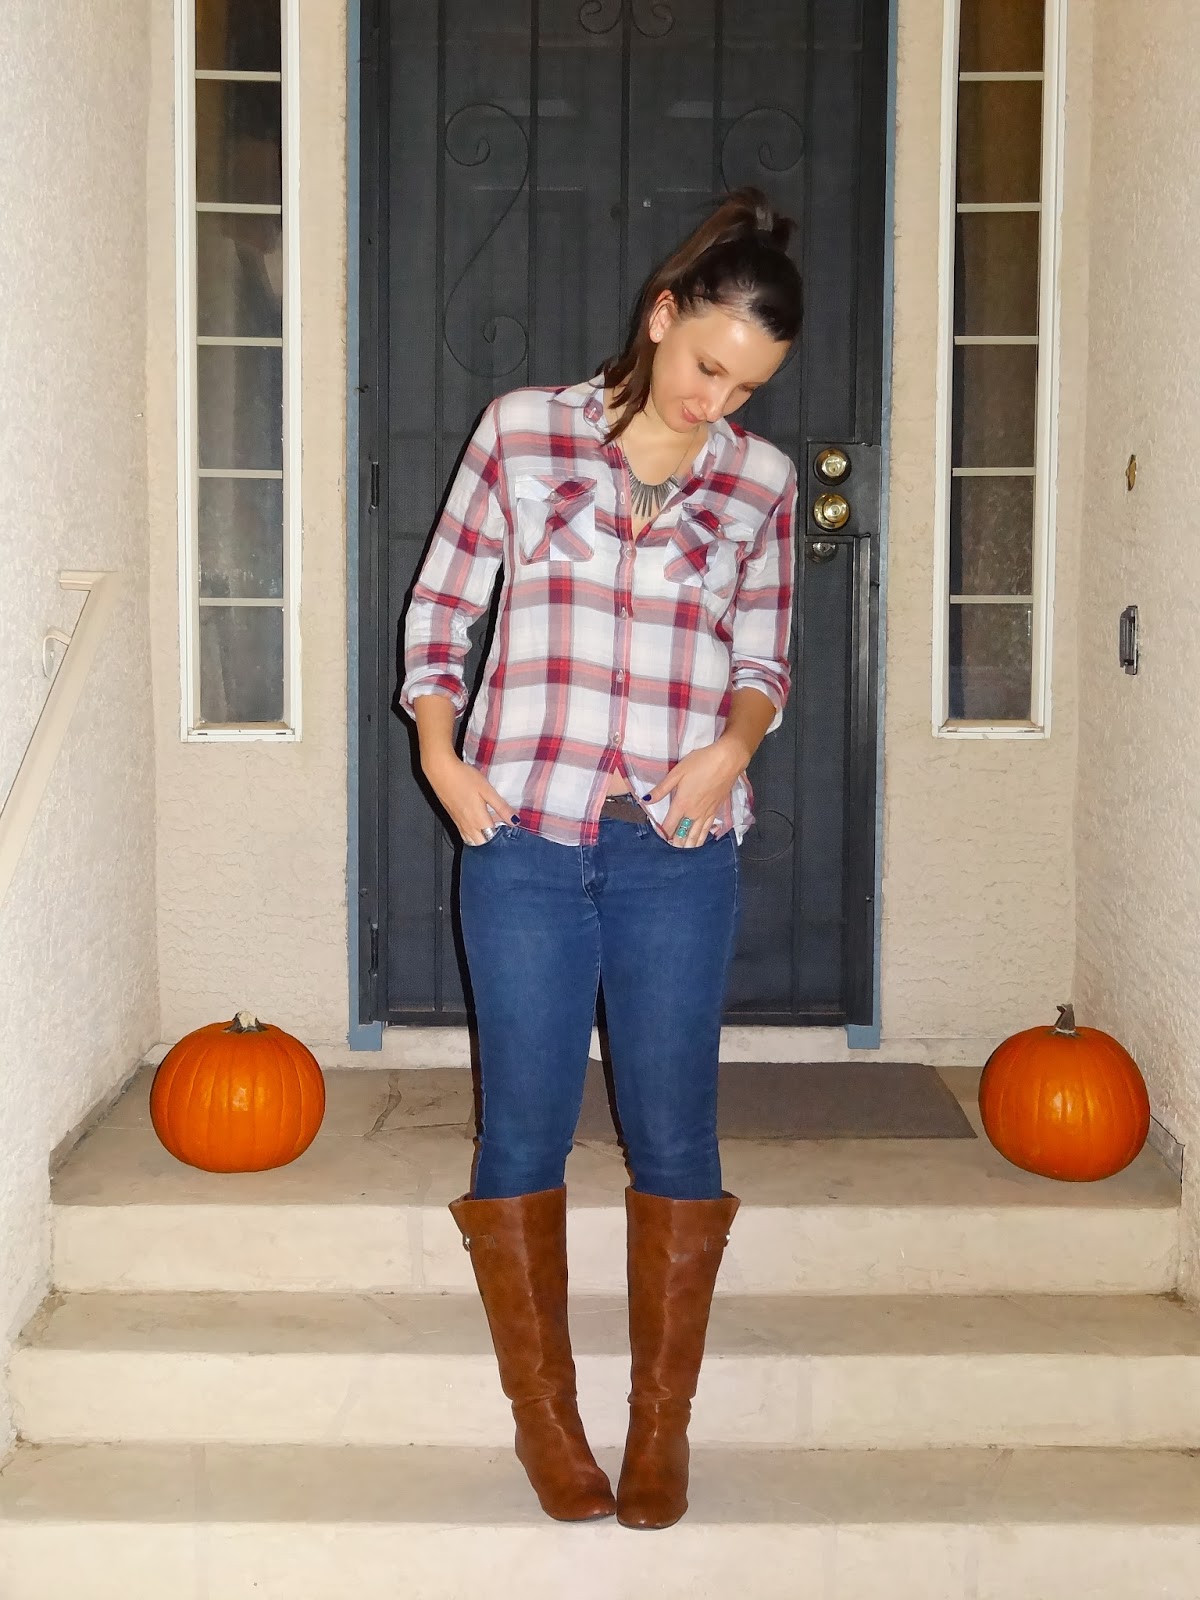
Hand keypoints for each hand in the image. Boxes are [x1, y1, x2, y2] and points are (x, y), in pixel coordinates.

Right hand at [422, 751, 515, 846]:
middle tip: (497, 822)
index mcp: (478, 820)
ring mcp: (458, 823)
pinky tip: (476, 819)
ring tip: (487, 822)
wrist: (441, 771)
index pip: (493, 838)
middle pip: (482, 843)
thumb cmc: (464, 778)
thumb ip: (501, 807)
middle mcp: (467, 826)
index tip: (507, 823)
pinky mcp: (452, 818)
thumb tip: (515, 820)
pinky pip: (463, 833)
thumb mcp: (487, 790)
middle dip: (491, 837)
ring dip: (481, 836)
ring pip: (471, 840)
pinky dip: (471, 832)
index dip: (502, 833)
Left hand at [648, 734, 749, 848]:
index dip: (662, 833)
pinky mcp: (716, 811)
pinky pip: (707, 829)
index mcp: (682, 804)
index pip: (669, 825)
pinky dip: (702, 838)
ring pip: (695, 835)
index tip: (657, 838)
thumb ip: (662, 789)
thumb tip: (646, 800)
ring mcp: (706, 813)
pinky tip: (699, 843)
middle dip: (675, 843)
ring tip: (682, 852)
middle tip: (668, 849)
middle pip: (683, 834)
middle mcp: (694, 812)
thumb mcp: (677, 772)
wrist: (727, 761)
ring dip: (688, 845)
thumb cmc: (701, 763)